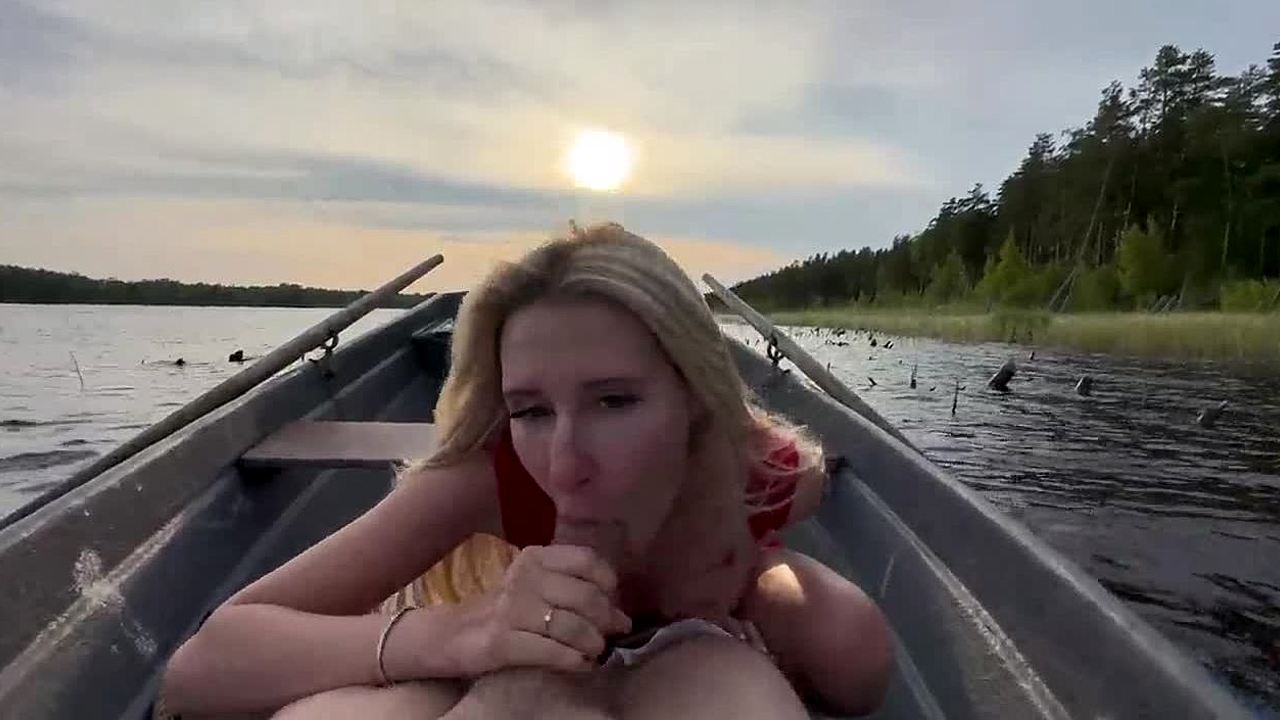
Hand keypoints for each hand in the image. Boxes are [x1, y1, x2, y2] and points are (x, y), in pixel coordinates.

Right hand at [453, 545, 631, 675]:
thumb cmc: (505, 610)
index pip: (586, 559)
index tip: (613, 600)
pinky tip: (581, 664)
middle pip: (585, 595)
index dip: (608, 581)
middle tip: (613, 633)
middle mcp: (524, 578)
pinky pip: (551, 651)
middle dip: (607, 618)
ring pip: (571, 625)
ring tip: (596, 651)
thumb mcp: (534, 585)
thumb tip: (618, 611)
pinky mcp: (501, 641)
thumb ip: (570, 587)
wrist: (452, 634)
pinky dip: (573, 660)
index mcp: (535, 558)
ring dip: (592, 642)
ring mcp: (511, 609)